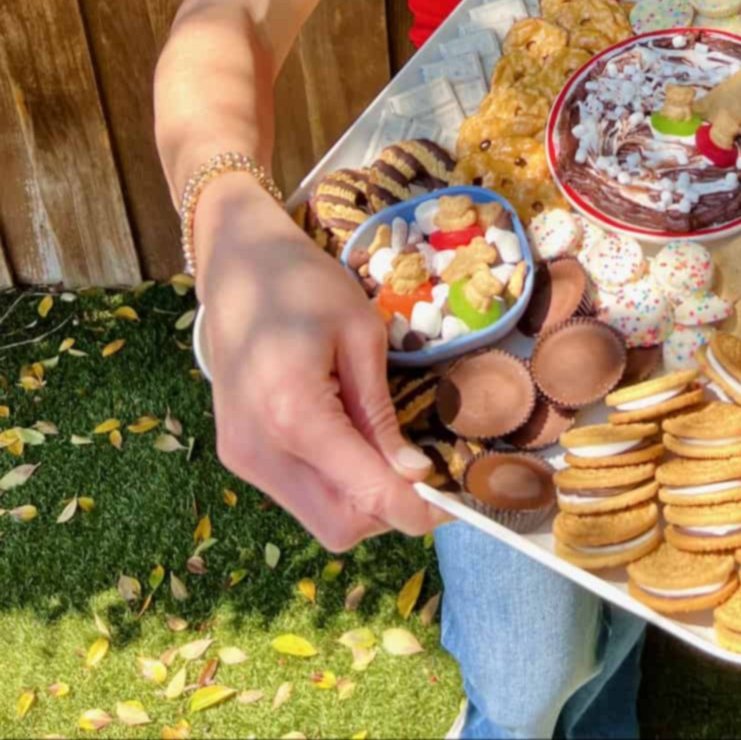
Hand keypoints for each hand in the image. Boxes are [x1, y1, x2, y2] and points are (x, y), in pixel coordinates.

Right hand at [196, 179, 445, 549]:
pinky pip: (296, 495)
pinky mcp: (237, 455)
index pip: (365, 494)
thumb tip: (415, 475)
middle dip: (388, 511)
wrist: (235, 264)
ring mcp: (241, 459)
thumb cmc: (304, 284)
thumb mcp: (360, 334)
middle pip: (339, 527)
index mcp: (293, 415)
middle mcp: (259, 451)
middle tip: (421, 471)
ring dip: (360, 500)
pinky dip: (332, 484)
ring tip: (383, 446)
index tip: (453, 503)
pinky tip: (347, 438)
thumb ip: (382, 413)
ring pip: (317, 518)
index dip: (415, 508)